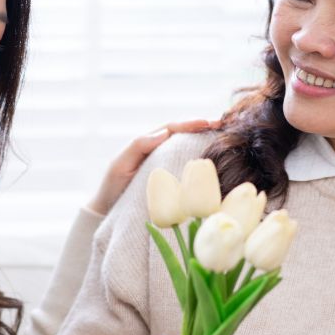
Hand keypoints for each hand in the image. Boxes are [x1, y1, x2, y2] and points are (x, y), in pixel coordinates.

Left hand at [86, 119, 218, 215]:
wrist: (108, 212)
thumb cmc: (112, 187)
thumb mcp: (120, 165)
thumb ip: (139, 146)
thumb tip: (165, 132)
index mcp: (148, 144)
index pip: (172, 128)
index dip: (191, 123)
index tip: (208, 123)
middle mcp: (159, 152)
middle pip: (184, 135)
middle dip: (204, 128)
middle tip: (224, 126)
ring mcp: (165, 167)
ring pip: (188, 150)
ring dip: (206, 142)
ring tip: (226, 138)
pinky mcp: (170, 183)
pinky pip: (187, 170)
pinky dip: (201, 165)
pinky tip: (216, 164)